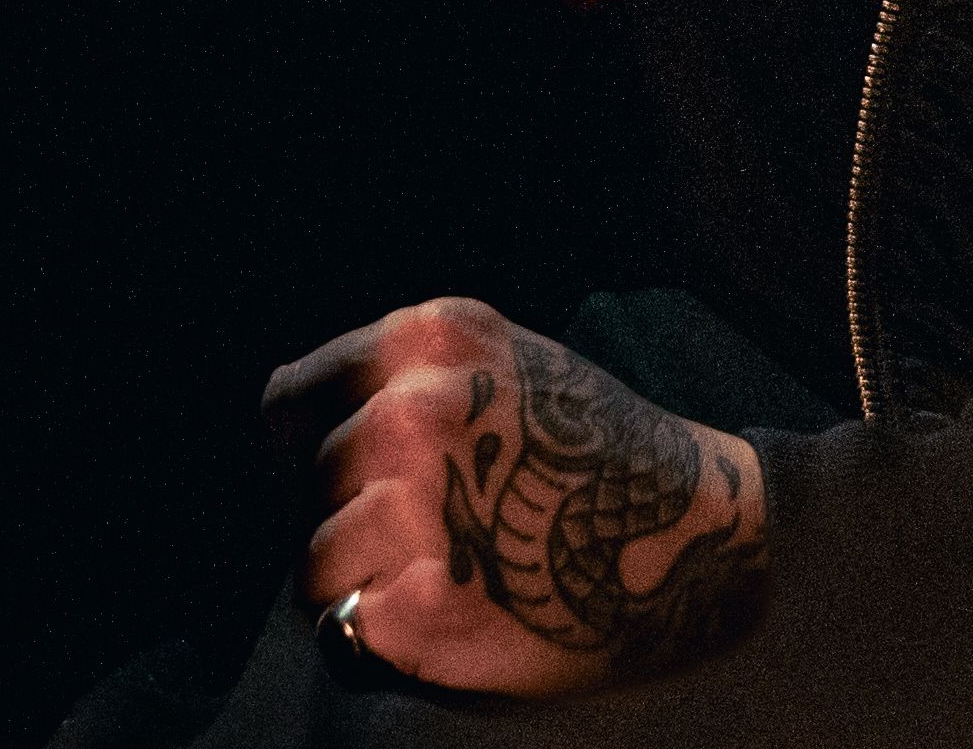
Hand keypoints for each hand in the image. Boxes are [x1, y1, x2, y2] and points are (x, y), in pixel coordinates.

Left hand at [266, 298, 768, 694]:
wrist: (683, 529)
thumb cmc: (588, 445)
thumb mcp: (499, 359)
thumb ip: (406, 377)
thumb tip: (299, 437)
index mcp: (430, 341)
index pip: (289, 401)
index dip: (311, 443)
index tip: (350, 471)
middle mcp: (414, 412)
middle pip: (305, 485)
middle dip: (340, 515)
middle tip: (415, 534)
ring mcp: (416, 511)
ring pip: (312, 562)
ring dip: (356, 580)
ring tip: (430, 572)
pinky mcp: (420, 606)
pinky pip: (345, 626)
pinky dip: (382, 632)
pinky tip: (447, 608)